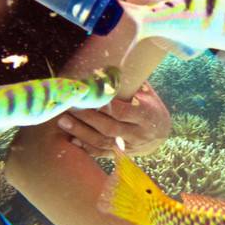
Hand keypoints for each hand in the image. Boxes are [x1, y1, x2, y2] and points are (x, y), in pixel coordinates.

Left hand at [56, 81, 170, 156]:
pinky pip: (102, 153)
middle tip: (69, 106)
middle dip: (87, 117)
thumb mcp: (148, 93)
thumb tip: (106, 69)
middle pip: (109, 128)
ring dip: (81, 132)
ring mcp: (130, 146)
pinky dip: (86, 147)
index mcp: (147, 115)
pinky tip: (71, 139)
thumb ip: (130, 85)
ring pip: (103, 142)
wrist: (161, 133)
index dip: (105, 106)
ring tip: (63, 122)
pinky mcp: (122, 155)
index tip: (88, 96)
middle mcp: (139, 133)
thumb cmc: (150, 106)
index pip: (123, 112)